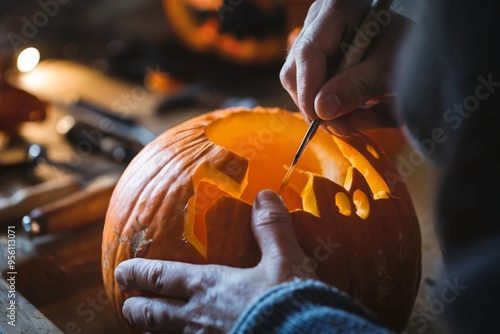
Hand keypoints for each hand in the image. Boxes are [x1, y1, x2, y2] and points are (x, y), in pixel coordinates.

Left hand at [115, 190, 315, 332]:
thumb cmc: (289, 301)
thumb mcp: (285, 259)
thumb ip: (271, 228)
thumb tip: (264, 195)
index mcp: (208, 286)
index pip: (161, 277)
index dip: (138, 273)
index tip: (120, 272)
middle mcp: (197, 318)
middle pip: (152, 315)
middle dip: (135, 309)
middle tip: (126, 306)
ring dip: (153, 333)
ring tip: (148, 331)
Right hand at [280, 0, 410, 125]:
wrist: (424, 54)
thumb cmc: (413, 51)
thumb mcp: (391, 68)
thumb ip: (359, 87)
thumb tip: (321, 110)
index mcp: (338, 9)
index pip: (309, 51)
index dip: (309, 88)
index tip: (320, 118)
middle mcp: (319, 23)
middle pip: (295, 70)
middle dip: (313, 104)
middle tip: (341, 127)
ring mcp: (315, 43)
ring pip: (298, 85)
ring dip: (321, 110)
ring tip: (351, 123)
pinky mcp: (318, 63)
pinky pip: (310, 91)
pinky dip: (328, 109)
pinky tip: (352, 114)